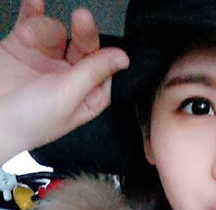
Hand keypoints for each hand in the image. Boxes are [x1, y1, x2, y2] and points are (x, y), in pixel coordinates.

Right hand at [0, 0, 129, 164]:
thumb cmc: (28, 121)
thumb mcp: (66, 97)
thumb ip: (92, 74)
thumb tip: (122, 59)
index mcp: (84, 98)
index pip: (104, 73)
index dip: (105, 59)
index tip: (103, 49)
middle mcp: (68, 80)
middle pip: (85, 49)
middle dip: (84, 34)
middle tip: (82, 18)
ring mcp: (44, 62)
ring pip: (57, 34)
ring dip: (44, 30)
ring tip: (25, 37)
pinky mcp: (21, 48)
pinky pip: (32, 24)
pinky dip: (33, 12)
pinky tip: (35, 3)